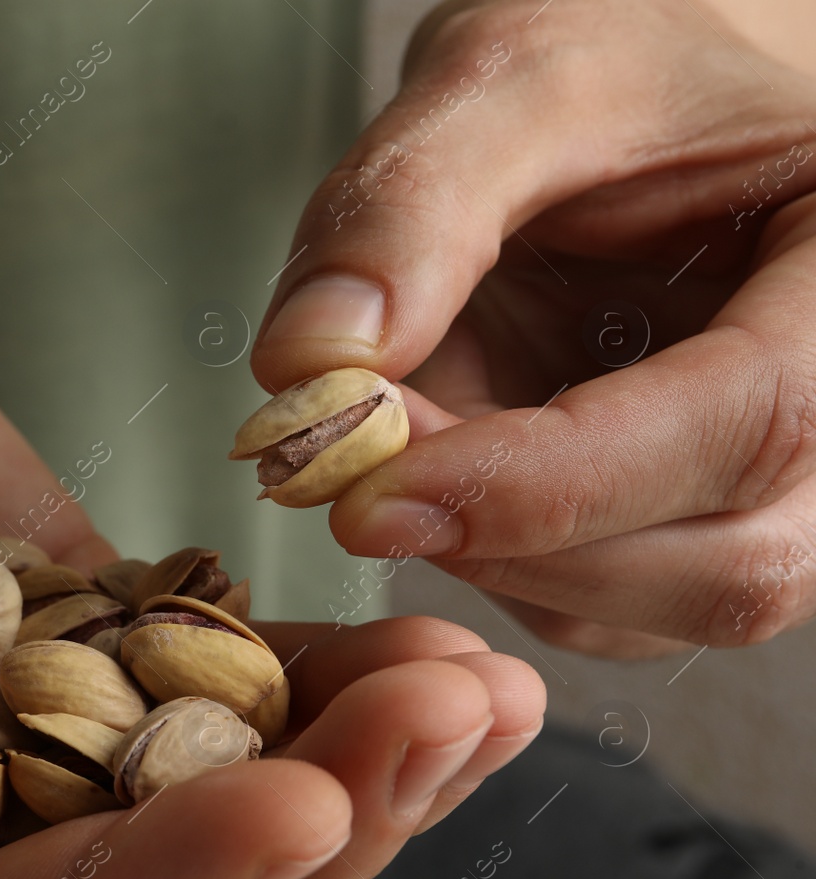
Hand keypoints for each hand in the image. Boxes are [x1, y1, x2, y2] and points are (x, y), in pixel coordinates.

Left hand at [252, 0, 815, 655]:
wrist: (632, 102)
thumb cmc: (614, 68)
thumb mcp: (507, 80)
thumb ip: (407, 208)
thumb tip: (310, 366)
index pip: (752, 422)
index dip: (550, 483)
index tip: (374, 488)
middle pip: (728, 565)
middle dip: (514, 542)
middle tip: (355, 475)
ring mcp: (780, 488)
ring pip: (651, 610)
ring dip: (488, 556)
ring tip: (397, 438)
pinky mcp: (688, 529)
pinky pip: (592, 607)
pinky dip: (486, 560)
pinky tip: (434, 465)